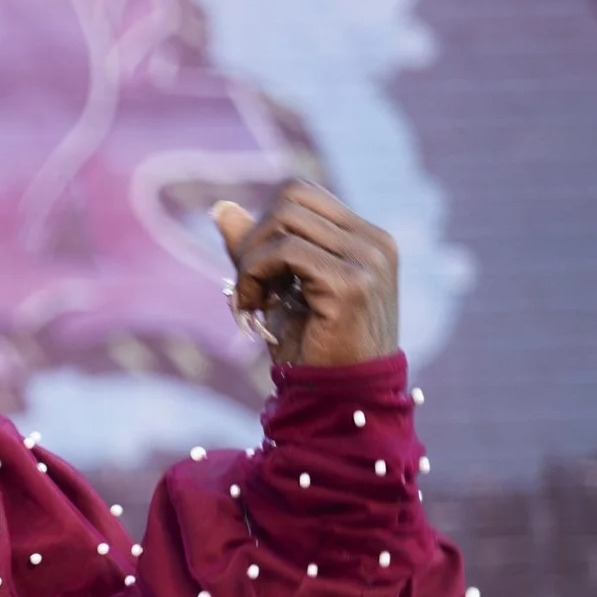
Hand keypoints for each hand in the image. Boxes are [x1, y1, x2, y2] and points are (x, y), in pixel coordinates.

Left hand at [210, 181, 398, 366]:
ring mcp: (368, 260)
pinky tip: (253, 308)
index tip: (254, 270)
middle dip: (253, 238)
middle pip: (290, 198)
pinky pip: (283, 252)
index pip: (301, 194)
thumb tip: (222, 207)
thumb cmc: (314, 351)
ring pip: (283, 220)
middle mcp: (374, 243)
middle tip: (246, 285)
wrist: (341, 402)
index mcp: (367, 239)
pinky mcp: (350, 283)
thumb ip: (258, 248)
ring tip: (250, 300)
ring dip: (250, 259)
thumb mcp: (281, 290)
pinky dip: (253, 275)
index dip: (264, 224)